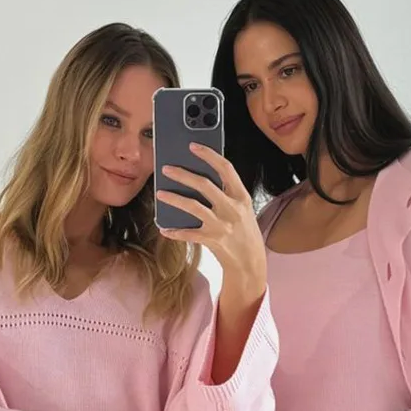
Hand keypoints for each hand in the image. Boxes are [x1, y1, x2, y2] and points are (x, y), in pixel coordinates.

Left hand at [156, 145, 265, 295]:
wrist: (250, 264)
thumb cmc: (244, 233)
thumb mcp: (243, 210)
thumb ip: (227, 194)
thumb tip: (199, 178)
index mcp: (241, 197)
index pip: (226, 168)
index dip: (209, 155)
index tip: (193, 146)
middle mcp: (232, 209)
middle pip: (204, 184)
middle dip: (183, 174)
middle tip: (166, 169)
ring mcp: (222, 225)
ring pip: (193, 206)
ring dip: (174, 199)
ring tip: (160, 194)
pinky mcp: (212, 241)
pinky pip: (188, 234)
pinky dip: (175, 232)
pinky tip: (164, 228)